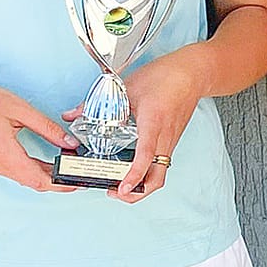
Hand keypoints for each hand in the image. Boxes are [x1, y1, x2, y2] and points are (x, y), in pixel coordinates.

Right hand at [0, 80, 77, 192]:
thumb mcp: (19, 110)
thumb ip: (46, 127)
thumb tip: (68, 142)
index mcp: (7, 156)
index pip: (41, 180)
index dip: (62, 184)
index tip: (79, 181)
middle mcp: (0, 166)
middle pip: (36, 183)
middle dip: (59, 181)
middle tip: (79, 173)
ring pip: (27, 178)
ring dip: (48, 175)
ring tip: (68, 166)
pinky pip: (19, 171)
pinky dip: (36, 169)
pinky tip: (47, 161)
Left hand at [65, 58, 201, 203]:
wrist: (193, 73)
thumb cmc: (166, 77)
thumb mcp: (128, 86)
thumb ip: (98, 103)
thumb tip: (73, 114)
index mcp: (153, 123)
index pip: (146, 155)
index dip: (134, 174)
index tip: (122, 187)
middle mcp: (164, 137)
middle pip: (157, 178)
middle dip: (137, 193)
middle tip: (117, 192)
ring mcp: (169, 141)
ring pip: (159, 173)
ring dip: (142, 185)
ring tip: (121, 184)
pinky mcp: (171, 141)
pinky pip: (160, 164)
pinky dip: (147, 173)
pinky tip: (132, 167)